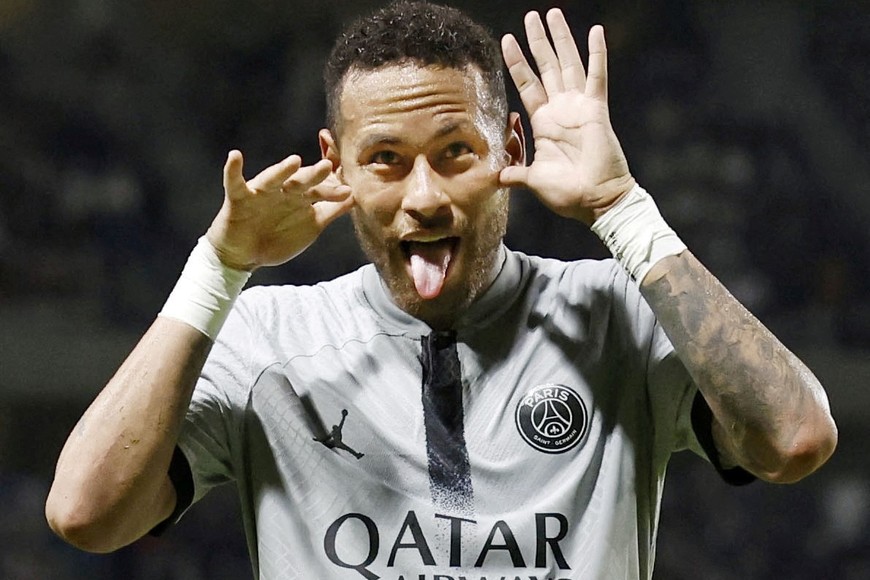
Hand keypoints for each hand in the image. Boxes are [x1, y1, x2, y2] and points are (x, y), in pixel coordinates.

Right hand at [206, 150, 354, 269]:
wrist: (245, 255)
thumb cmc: (279, 237)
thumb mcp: (311, 225)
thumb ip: (331, 210)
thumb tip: (355, 195)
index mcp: (302, 195)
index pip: (319, 181)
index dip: (333, 175)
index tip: (349, 171)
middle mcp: (283, 189)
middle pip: (300, 180)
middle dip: (313, 174)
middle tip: (328, 166)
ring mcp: (262, 192)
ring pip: (273, 178)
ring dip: (281, 170)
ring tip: (294, 161)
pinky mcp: (239, 197)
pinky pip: (234, 181)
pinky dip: (232, 169)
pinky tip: (235, 156)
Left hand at [500, 9, 634, 224]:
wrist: (595, 201)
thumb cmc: (568, 194)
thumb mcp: (534, 180)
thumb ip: (515, 173)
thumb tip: (496, 176)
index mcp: (544, 123)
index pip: (527, 85)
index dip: (516, 63)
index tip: (506, 40)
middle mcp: (561, 109)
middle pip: (546, 67)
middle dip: (538, 41)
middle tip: (531, 17)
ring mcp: (579, 107)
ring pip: (568, 64)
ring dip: (560, 39)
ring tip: (552, 14)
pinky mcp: (596, 109)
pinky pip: (597, 76)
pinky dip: (597, 53)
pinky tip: (595, 31)